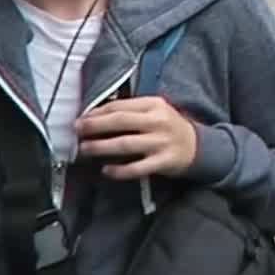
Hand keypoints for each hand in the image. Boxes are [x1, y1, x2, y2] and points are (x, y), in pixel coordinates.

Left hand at [76, 96, 198, 178]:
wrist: (197, 146)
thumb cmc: (168, 126)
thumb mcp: (155, 111)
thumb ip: (131, 110)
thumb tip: (96, 115)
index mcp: (154, 104)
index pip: (120, 106)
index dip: (97, 112)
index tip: (81, 118)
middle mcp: (158, 122)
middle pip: (120, 122)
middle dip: (95, 126)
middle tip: (77, 131)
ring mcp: (161, 142)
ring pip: (125, 144)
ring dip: (101, 147)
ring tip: (85, 149)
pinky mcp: (164, 161)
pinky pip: (137, 168)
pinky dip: (119, 170)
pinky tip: (106, 170)